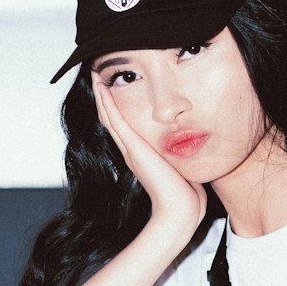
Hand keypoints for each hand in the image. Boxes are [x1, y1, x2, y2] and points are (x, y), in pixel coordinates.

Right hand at [94, 78, 206, 238]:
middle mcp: (131, 151)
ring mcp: (130, 150)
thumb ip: (180, 155)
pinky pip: (115, 121)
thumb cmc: (185, 194)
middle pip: (111, 119)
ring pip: (109, 117)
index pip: (123, 126)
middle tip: (97, 75)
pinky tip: (102, 88)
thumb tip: (191, 144)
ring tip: (95, 75)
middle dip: (104, 97)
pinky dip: (107, 104)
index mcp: (140, 155)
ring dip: (101, 96)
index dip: (116, 107)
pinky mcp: (134, 149)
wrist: (180, 210)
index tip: (113, 87)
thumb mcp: (181, 167)